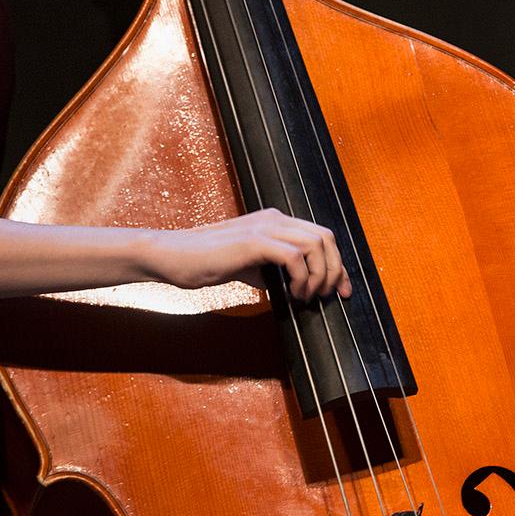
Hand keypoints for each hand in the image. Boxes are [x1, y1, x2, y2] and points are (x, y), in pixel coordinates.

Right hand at [148, 208, 351, 301]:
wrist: (172, 256)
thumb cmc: (206, 262)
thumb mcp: (250, 266)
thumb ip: (274, 271)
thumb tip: (297, 288)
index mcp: (276, 221)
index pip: (321, 237)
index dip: (337, 264)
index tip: (342, 291)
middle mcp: (275, 219)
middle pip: (326, 238)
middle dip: (335, 270)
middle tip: (328, 297)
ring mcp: (264, 227)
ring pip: (316, 244)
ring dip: (319, 275)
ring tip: (307, 297)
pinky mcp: (253, 241)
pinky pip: (294, 256)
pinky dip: (301, 278)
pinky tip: (293, 294)